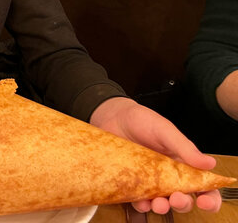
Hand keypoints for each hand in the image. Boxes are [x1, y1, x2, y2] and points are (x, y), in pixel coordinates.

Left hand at [89, 97, 221, 213]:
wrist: (113, 117)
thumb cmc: (142, 121)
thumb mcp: (165, 131)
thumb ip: (185, 147)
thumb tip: (210, 163)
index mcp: (183, 164)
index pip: (203, 186)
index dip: (208, 198)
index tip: (205, 202)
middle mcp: (169, 176)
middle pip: (183, 198)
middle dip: (183, 204)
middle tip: (177, 199)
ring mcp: (150, 181)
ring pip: (161, 202)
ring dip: (162, 207)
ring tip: (159, 204)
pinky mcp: (132, 183)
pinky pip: (138, 200)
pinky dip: (140, 204)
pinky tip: (140, 202)